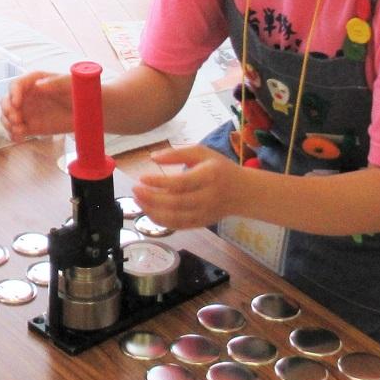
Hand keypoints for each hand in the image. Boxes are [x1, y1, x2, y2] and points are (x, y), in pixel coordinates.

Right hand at [1, 70, 73, 140]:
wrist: (90, 111)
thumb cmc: (80, 92)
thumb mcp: (70, 84)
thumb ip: (55, 83)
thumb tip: (38, 85)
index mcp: (34, 81)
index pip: (16, 85)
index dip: (13, 93)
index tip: (16, 103)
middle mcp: (27, 96)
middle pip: (6, 101)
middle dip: (7, 110)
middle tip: (16, 120)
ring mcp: (28, 112)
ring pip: (7, 117)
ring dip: (8, 124)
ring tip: (19, 131)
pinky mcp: (31, 127)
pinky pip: (16, 130)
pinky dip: (13, 135)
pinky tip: (20, 138)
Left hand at [131, 144, 248, 230]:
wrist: (244, 192)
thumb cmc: (220, 169)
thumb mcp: (203, 153)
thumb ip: (177, 153)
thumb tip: (152, 157)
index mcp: (209, 176)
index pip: (180, 183)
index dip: (158, 183)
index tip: (141, 178)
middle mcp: (208, 197)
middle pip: (175, 203)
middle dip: (151, 198)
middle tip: (135, 189)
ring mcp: (205, 213)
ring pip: (175, 218)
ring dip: (152, 210)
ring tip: (138, 200)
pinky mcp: (201, 223)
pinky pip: (178, 226)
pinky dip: (160, 221)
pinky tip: (149, 211)